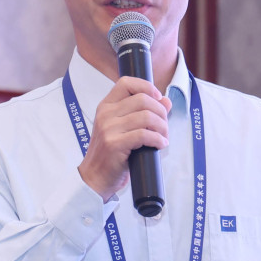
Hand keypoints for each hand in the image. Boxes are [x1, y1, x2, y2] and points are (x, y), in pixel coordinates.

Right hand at [77, 76, 170, 200]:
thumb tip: (166, 100)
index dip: (146, 86)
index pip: (126, 83)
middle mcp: (105, 114)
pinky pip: (144, 135)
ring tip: (163, 137)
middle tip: (164, 126)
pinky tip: (160, 145)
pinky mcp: (114, 144)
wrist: (95, 178)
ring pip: (146, 117)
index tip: (158, 98)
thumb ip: (142, 113)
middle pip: (142, 99)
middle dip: (160, 112)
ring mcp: (108, 129)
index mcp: (106, 106)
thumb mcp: (124, 129)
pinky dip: (158, 139)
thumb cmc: (112, 154)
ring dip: (162, 127)